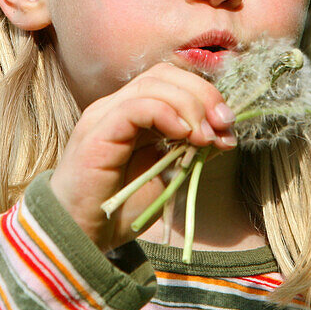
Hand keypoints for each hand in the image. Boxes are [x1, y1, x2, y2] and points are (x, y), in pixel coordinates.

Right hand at [49, 62, 236, 251]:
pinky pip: (135, 106)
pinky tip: (182, 135)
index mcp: (133, 112)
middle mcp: (116, 106)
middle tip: (223, 125)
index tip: (227, 126)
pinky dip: (166, 114)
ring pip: (153, 84)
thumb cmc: (120, 208)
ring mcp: (104, 115)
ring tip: (205, 138)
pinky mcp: (97, 131)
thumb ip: (190, 150)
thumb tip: (223, 134)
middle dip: (203, 95)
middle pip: (165, 74)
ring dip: (190, 106)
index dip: (204, 94)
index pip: (171, 79)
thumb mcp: (168, 175)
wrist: (83, 235)